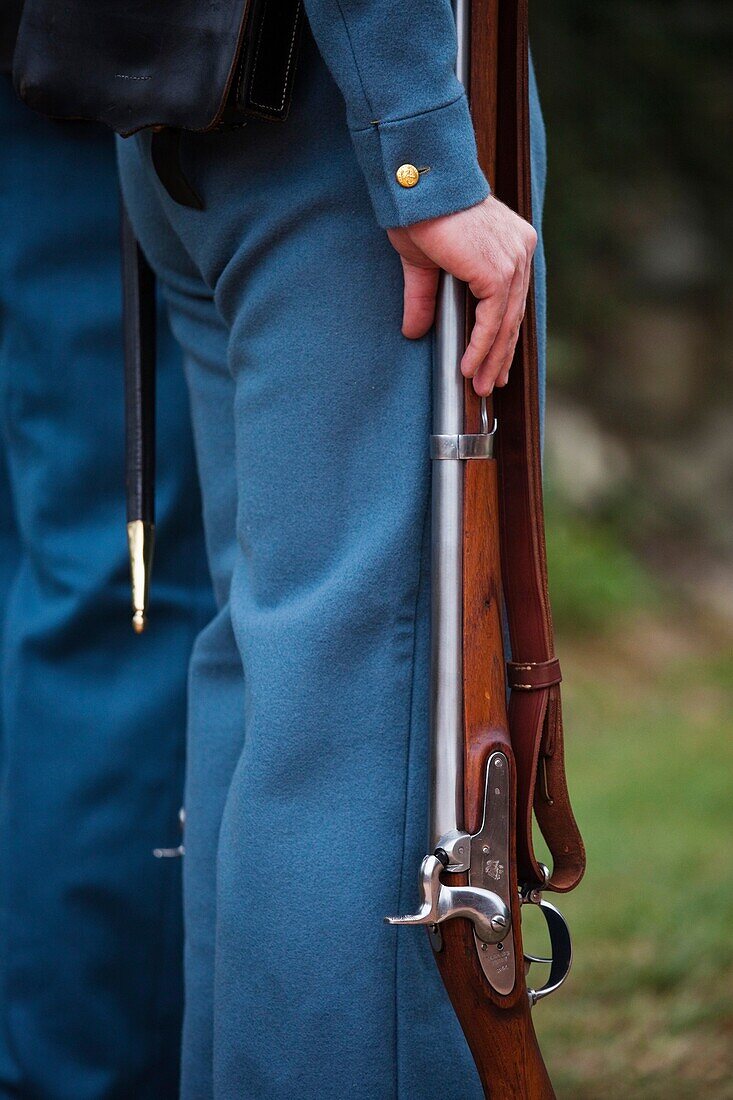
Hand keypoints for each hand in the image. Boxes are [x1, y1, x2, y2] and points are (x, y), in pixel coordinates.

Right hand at [387, 194, 536, 394]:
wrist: (418, 189)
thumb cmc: (420, 213)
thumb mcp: (424, 263)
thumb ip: (426, 298)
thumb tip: (414, 331)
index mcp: (512, 243)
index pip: (511, 299)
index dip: (503, 334)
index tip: (497, 362)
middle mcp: (519, 250)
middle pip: (513, 315)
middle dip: (500, 355)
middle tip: (491, 384)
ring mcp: (513, 260)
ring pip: (505, 323)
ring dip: (491, 359)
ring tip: (481, 386)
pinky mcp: (498, 271)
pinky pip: (492, 322)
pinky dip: (481, 348)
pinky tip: (470, 367)